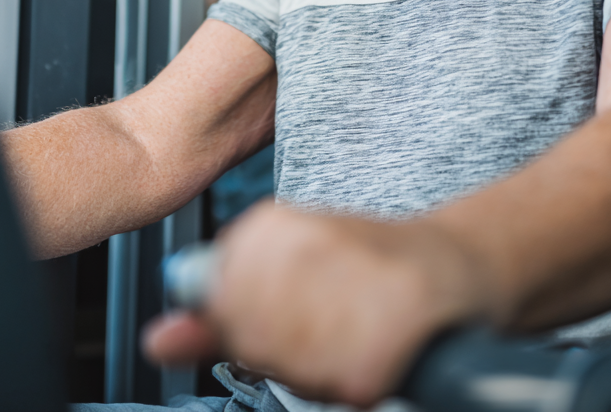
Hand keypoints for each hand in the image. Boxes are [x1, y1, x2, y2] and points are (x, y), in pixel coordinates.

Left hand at [142, 201, 482, 405]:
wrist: (454, 264)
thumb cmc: (364, 270)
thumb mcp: (283, 279)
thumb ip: (218, 315)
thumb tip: (156, 343)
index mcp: (271, 225)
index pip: (221, 313)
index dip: (253, 332)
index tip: (290, 312)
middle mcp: (309, 240)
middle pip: (256, 345)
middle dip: (290, 356)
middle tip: (329, 327)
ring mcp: (351, 275)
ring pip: (300, 370)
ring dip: (328, 369)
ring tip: (354, 332)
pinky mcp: (395, 316)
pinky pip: (350, 385)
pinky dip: (365, 380)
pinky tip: (381, 346)